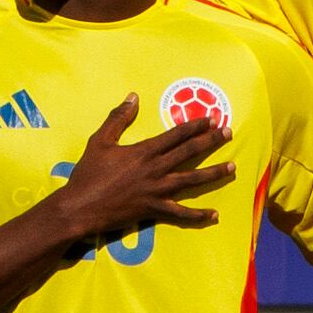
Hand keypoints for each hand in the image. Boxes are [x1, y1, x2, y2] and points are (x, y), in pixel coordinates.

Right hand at [51, 94, 233, 243]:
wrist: (80, 207)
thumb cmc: (87, 174)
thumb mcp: (99, 141)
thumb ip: (118, 118)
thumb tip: (133, 97)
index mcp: (143, 151)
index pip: (176, 135)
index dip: (195, 126)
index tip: (211, 119)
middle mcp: (155, 169)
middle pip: (189, 153)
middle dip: (211, 141)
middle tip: (229, 133)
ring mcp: (156, 190)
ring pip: (192, 180)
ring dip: (214, 172)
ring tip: (232, 167)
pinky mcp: (153, 209)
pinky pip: (180, 213)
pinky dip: (198, 215)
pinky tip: (214, 214)